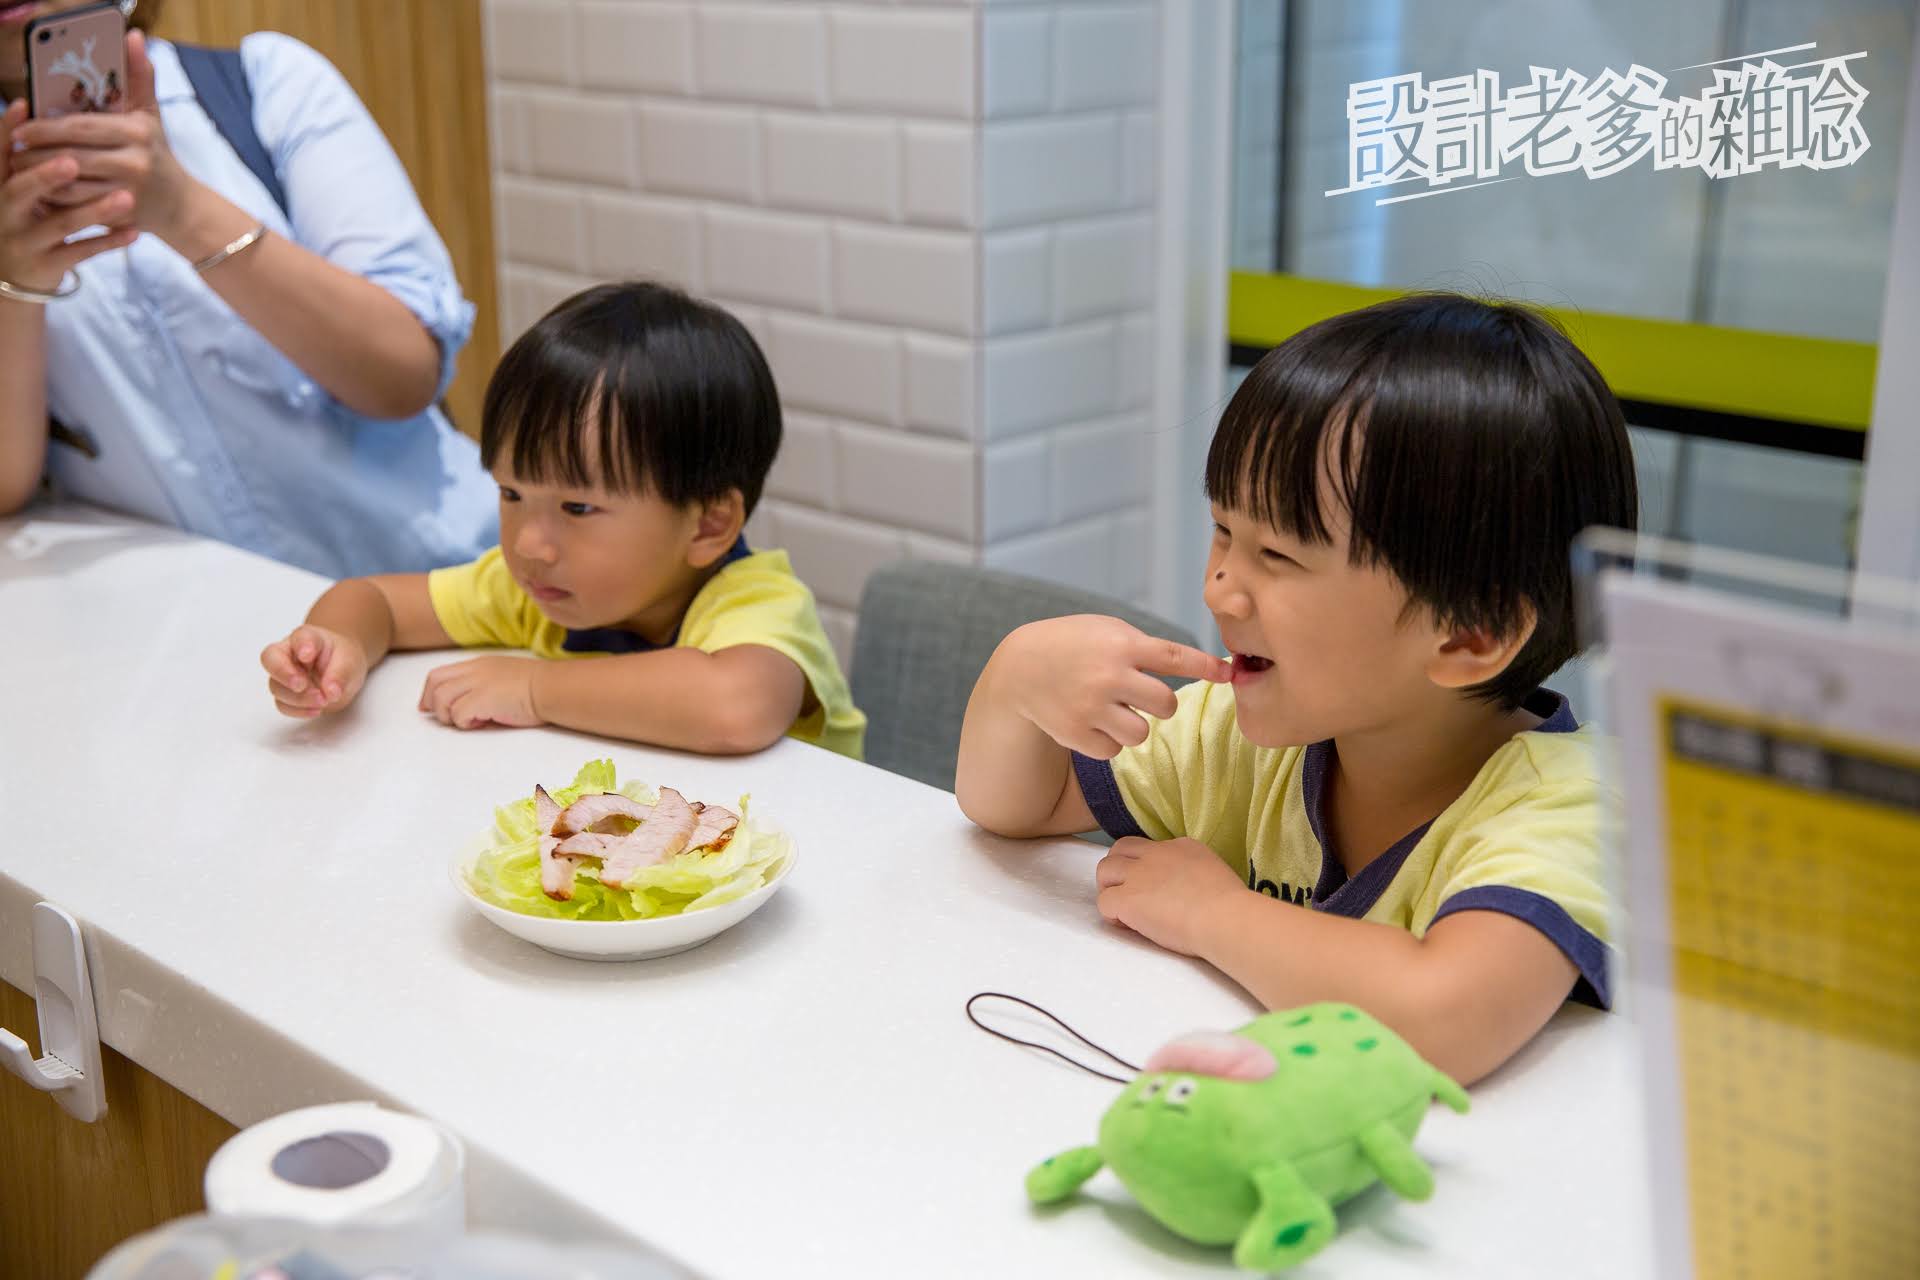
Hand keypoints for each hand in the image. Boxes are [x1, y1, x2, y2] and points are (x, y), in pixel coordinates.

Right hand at [0, 100, 137, 290]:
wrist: (16, 276)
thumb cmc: (27, 218)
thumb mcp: (19, 190)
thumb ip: (32, 157)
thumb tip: (49, 107)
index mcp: (0, 184)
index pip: (0, 153)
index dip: (7, 130)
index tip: (23, 104)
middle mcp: (5, 211)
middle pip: (21, 189)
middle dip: (45, 174)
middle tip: (72, 162)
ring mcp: (25, 241)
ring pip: (59, 223)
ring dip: (92, 210)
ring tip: (125, 198)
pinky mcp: (48, 265)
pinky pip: (81, 251)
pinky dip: (108, 241)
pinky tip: (134, 233)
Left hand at [11, 33, 197, 234]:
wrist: (181, 206)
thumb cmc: (157, 154)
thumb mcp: (150, 115)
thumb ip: (138, 76)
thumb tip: (133, 37)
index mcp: (137, 133)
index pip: (82, 127)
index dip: (46, 128)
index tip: (20, 128)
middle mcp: (134, 162)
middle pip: (72, 156)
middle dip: (36, 153)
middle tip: (13, 147)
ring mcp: (128, 191)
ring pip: (71, 185)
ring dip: (40, 178)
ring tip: (19, 169)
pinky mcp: (121, 214)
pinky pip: (77, 207)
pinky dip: (54, 199)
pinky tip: (40, 190)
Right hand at [261, 624, 368, 718]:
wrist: (343, 670)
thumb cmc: (343, 658)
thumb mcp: (350, 661)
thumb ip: (340, 674)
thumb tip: (331, 693)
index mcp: (307, 637)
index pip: (299, 637)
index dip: (301, 645)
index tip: (307, 655)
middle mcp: (289, 653)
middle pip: (270, 659)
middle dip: (284, 674)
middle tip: (301, 685)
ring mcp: (284, 675)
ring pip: (276, 687)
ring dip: (297, 698)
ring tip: (322, 701)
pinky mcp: (287, 694)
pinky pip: (282, 704)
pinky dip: (298, 710)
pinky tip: (316, 710)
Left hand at [418, 656, 543, 729]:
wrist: (553, 688)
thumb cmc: (539, 687)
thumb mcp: (505, 677)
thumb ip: (484, 686)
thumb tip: (469, 707)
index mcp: (479, 665)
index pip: (440, 673)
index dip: (429, 692)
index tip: (428, 706)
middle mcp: (474, 671)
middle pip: (435, 683)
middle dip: (431, 703)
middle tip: (440, 718)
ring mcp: (477, 683)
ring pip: (442, 699)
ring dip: (449, 715)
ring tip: (467, 721)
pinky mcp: (482, 699)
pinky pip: (458, 714)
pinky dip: (464, 723)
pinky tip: (481, 723)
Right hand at [994, 615, 1230, 759]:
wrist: (1020, 668)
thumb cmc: (1075, 645)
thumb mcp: (1108, 630)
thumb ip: (1146, 647)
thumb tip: (1205, 667)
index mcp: (1121, 645)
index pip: (1174, 657)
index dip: (1206, 666)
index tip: (1229, 672)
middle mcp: (1108, 676)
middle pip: (1165, 704)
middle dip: (1160, 703)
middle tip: (1142, 695)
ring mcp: (1091, 707)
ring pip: (1141, 733)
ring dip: (1134, 724)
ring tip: (1112, 709)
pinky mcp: (1076, 734)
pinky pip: (1114, 749)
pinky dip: (1108, 740)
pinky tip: (1092, 722)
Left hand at [1095, 836, 1246, 956]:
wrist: (1225, 918)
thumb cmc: (1230, 906)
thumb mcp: (1214, 872)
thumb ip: (1193, 872)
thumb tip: (1185, 887)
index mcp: (1180, 846)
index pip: (1148, 848)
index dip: (1143, 866)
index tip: (1153, 887)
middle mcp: (1155, 854)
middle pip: (1119, 849)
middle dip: (1117, 870)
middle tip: (1128, 894)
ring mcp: (1139, 874)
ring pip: (1104, 870)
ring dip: (1109, 889)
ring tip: (1124, 910)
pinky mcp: (1128, 898)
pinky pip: (1104, 902)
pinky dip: (1112, 915)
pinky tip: (1129, 925)